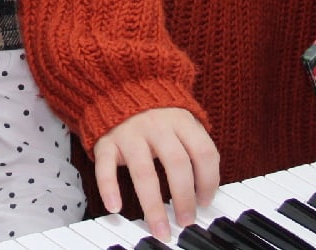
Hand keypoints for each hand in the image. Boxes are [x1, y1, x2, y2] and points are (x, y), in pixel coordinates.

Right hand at [92, 107, 218, 237]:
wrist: (119, 87)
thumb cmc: (156, 115)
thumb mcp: (181, 121)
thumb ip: (194, 147)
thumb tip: (206, 191)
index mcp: (180, 121)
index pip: (203, 152)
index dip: (209, 181)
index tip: (205, 202)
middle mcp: (157, 126)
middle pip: (176, 164)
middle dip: (184, 197)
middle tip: (186, 221)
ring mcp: (130, 133)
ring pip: (144, 171)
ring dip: (153, 205)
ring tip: (159, 228)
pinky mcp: (107, 141)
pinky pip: (106, 166)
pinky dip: (109, 187)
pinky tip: (115, 207)